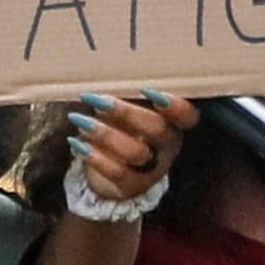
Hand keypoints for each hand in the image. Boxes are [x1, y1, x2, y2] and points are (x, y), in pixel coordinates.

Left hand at [66, 89, 194, 204]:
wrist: (110, 172)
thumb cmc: (121, 128)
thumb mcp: (127, 110)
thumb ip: (126, 97)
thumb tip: (108, 79)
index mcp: (173, 123)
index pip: (187, 115)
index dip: (174, 104)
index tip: (148, 89)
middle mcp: (168, 146)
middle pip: (157, 129)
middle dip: (126, 112)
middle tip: (97, 100)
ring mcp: (153, 168)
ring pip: (136, 152)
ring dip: (106, 134)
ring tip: (79, 120)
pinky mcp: (133, 186)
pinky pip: (117, 172)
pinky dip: (95, 157)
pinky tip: (78, 143)